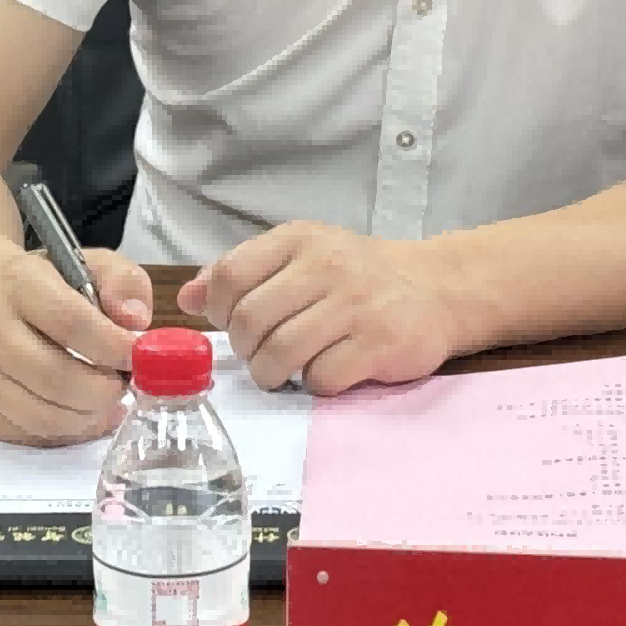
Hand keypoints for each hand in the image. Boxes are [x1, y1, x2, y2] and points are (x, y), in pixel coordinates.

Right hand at [0, 244, 152, 446]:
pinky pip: (29, 434)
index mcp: (18, 282)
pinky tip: (81, 412)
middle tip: (125, 383)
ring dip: (90, 417)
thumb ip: (123, 282)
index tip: (139, 357)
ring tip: (108, 399)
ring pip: (45, 416)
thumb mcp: (86, 263)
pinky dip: (65, 431)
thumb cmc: (39, 281)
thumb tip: (136, 321)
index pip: (72, 323)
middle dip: (106, 390)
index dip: (114, 347)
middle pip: (58, 379)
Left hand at [176, 222, 459, 395]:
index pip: (231, 274)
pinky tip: (326, 372)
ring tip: (284, 371)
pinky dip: (315, 386)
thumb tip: (187, 297)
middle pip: (250, 321)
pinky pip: (321, 379)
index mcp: (300, 239)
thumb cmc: (360, 276)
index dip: (218, 310)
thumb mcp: (302, 257)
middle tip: (260, 355)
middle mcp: (327, 265)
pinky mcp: (380, 342)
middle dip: (246, 350)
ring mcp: (356, 304)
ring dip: (272, 375)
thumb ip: (244, 273)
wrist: (438, 287)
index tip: (230, 324)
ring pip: (280, 354)